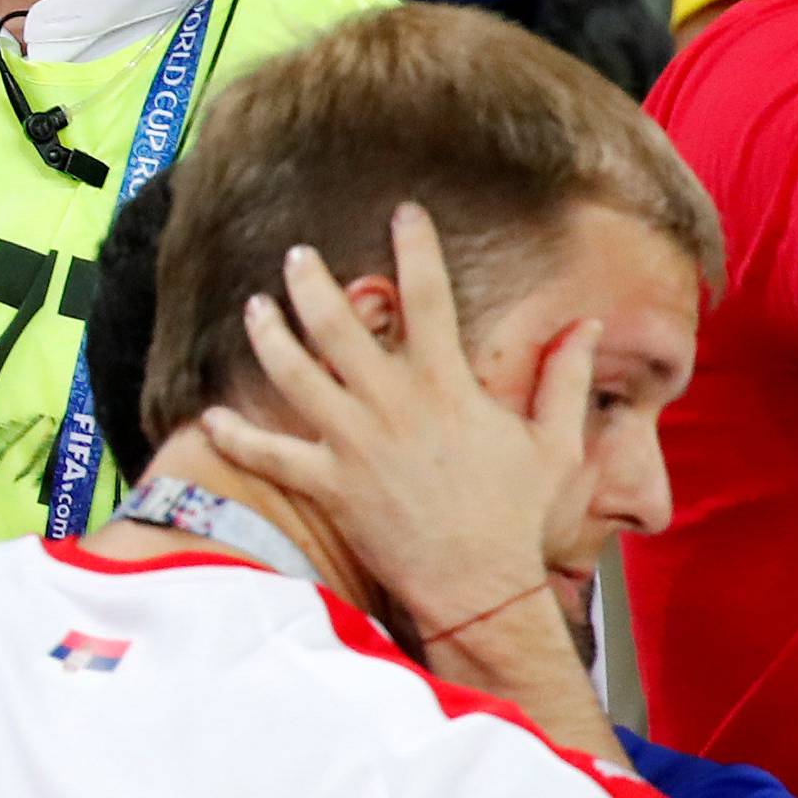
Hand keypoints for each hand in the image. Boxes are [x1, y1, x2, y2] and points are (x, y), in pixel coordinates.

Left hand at [198, 208, 598, 637]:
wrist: (478, 585)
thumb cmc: (515, 517)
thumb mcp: (556, 445)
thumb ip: (567, 381)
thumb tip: (587, 327)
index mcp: (446, 386)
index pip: (428, 297)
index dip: (416, 248)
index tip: (404, 212)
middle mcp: (392, 405)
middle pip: (339, 325)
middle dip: (312, 282)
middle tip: (297, 254)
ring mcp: (354, 443)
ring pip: (296, 375)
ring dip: (271, 336)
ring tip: (255, 307)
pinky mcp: (328, 484)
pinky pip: (271, 456)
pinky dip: (237, 437)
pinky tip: (210, 417)